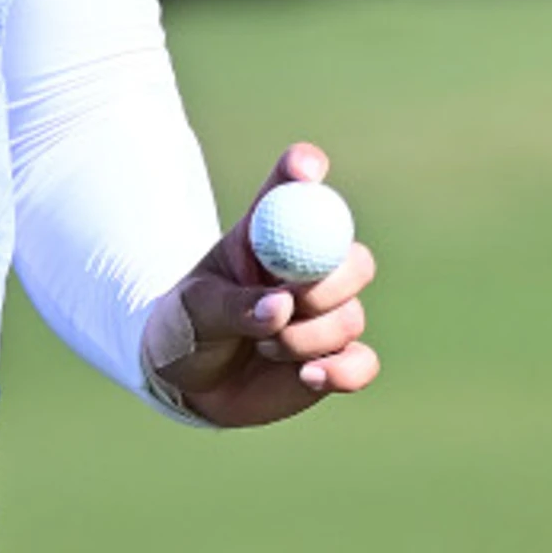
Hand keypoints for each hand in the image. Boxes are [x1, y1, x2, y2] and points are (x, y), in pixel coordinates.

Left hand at [144, 143, 380, 428]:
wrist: (189, 382)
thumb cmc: (188, 326)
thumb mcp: (196, 309)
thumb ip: (234, 305)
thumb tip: (281, 307)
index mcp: (270, 236)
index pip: (294, 189)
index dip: (304, 172)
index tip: (303, 170)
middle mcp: (309, 271)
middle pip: (353, 260)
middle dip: (331, 283)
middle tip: (293, 303)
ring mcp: (328, 316)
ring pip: (350, 318)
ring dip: (306, 339)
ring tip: (263, 348)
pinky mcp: (337, 359)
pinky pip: (363, 363)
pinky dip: (343, 371)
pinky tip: (309, 376)